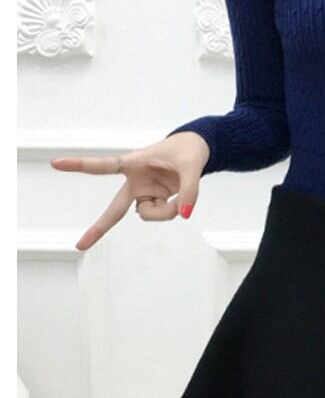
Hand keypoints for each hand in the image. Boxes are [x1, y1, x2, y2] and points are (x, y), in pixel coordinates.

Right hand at [50, 131, 209, 250]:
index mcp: (133, 163)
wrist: (195, 151)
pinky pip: (161, 215)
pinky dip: (172, 211)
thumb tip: (184, 214)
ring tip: (180, 194)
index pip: (104, 166)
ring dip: (166, 211)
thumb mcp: (192, 166)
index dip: (80, 165)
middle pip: (114, 209)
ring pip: (149, 215)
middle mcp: (134, 182)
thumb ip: (189, 190)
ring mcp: (143, 194)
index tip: (56, 163)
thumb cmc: (187, 151)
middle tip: (80, 246)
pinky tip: (178, 199)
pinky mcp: (152, 202)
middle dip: (98, 228)